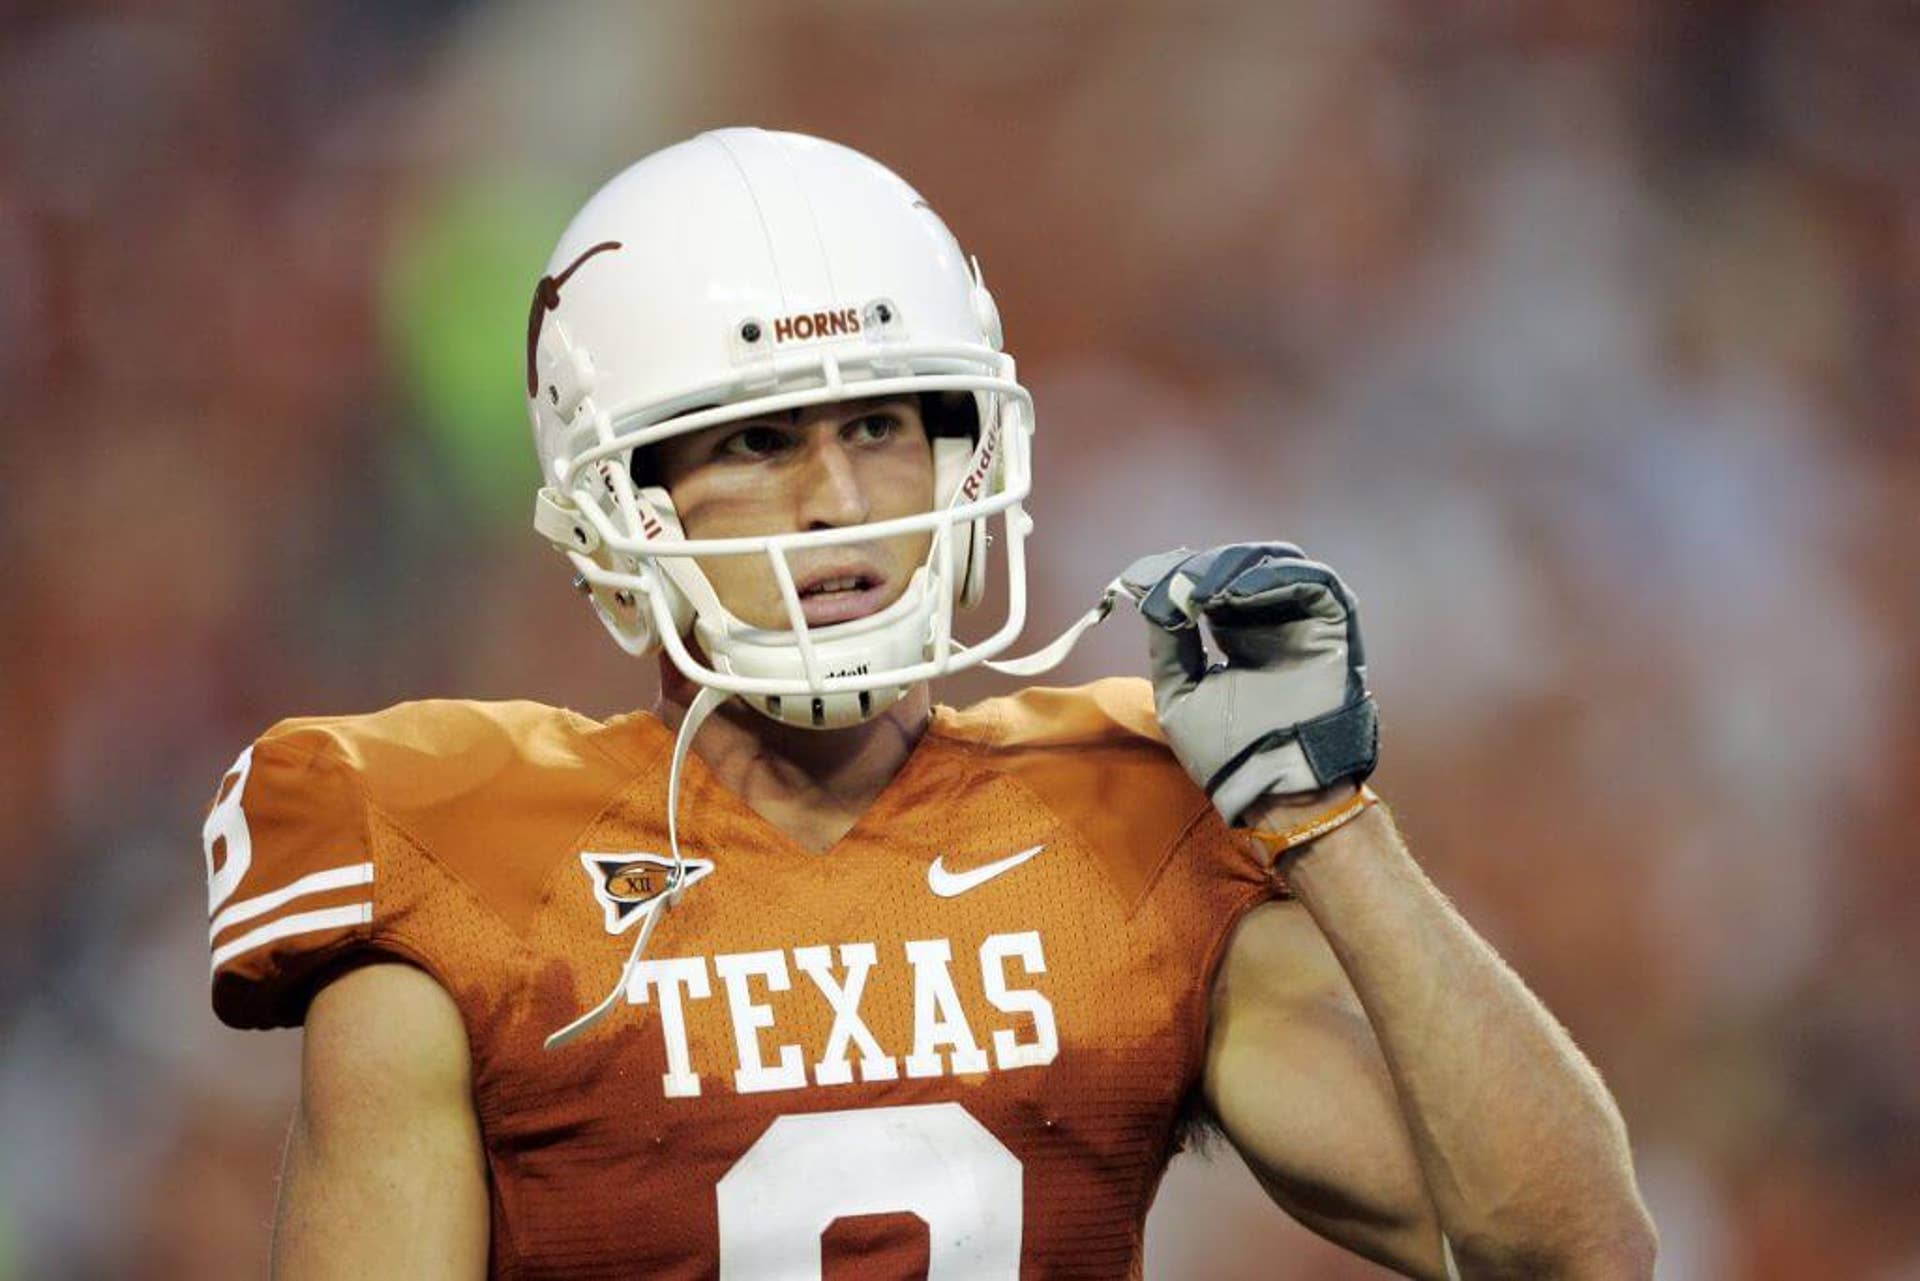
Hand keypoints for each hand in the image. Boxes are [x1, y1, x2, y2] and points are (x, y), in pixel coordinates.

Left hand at [1122, 543, 1377, 825]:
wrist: (1274, 787)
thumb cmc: (1226, 753)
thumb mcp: (1179, 694)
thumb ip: (1168, 644)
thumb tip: (1156, 595)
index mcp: (1239, 639)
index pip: (1214, 588)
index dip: (1185, 577)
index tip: (1152, 579)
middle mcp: (1273, 625)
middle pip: (1244, 570)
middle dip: (1209, 568)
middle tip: (1180, 580)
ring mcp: (1304, 624)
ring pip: (1278, 567)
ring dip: (1238, 567)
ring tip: (1205, 586)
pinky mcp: (1334, 629)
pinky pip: (1314, 585)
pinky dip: (1276, 576)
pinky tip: (1237, 590)